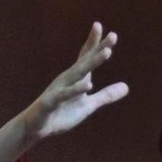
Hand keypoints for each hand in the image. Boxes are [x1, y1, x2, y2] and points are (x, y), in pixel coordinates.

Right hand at [18, 22, 128, 143]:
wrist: (35, 128)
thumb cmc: (61, 113)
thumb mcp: (88, 106)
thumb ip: (106, 95)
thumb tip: (127, 87)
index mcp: (77, 78)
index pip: (88, 58)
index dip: (98, 45)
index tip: (111, 33)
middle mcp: (67, 79)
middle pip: (86, 61)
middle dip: (99, 48)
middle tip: (114, 35)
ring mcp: (59, 89)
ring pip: (78, 73)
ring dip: (92, 62)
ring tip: (107, 52)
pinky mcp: (51, 102)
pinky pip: (65, 94)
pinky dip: (76, 89)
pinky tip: (89, 85)